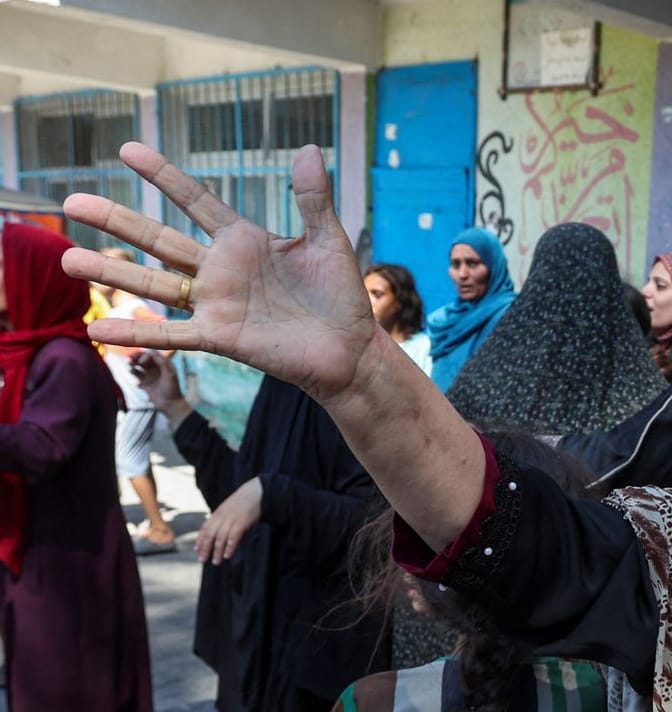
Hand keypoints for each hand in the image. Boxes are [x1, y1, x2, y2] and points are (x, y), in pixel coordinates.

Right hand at [61, 142, 378, 403]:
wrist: (350, 350)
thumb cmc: (340, 296)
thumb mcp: (328, 240)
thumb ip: (313, 198)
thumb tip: (308, 149)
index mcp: (244, 241)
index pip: (195, 201)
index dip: (163, 176)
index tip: (128, 149)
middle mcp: (222, 270)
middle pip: (159, 240)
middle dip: (117, 220)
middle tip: (71, 200)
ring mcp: (217, 304)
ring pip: (154, 284)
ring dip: (112, 274)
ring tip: (68, 260)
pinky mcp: (221, 338)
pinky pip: (171, 334)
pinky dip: (137, 332)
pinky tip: (98, 331)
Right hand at [129, 350, 191, 425]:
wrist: (170, 405)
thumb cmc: (172, 389)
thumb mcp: (169, 373)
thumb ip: (161, 362)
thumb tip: (150, 351)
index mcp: (163, 364)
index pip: (151, 354)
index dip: (144, 355)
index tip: (141, 362)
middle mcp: (156, 368)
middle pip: (143, 359)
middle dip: (135, 358)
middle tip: (128, 360)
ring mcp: (150, 376)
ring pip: (138, 367)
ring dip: (132, 365)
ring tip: (129, 366)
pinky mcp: (145, 384)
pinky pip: (137, 377)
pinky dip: (134, 375)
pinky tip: (136, 380)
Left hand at [195, 477, 261, 564]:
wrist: (257, 491)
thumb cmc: (245, 500)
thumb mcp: (230, 507)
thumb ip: (223, 518)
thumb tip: (219, 531)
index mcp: (218, 513)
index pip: (205, 528)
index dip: (200, 540)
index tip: (196, 550)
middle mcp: (222, 516)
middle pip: (210, 535)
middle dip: (205, 548)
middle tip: (202, 560)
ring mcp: (231, 519)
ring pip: (220, 538)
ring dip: (217, 551)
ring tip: (215, 562)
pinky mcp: (242, 522)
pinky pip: (233, 537)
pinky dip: (229, 547)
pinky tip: (227, 555)